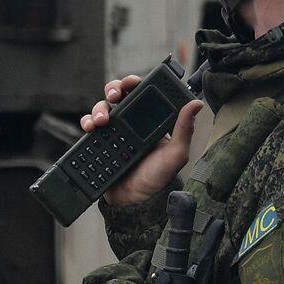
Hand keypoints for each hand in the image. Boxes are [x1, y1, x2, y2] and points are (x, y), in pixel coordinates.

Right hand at [81, 75, 206, 206]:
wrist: (135, 202)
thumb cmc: (158, 179)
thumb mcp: (176, 153)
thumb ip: (184, 129)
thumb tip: (196, 103)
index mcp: (149, 122)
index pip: (141, 95)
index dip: (134, 83)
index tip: (131, 82)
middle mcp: (130, 124)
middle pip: (118, 96)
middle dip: (113, 89)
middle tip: (114, 95)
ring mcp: (113, 132)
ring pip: (102, 108)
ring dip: (99, 107)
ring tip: (102, 120)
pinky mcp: (99, 143)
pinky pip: (90, 126)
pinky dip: (87, 122)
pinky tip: (91, 127)